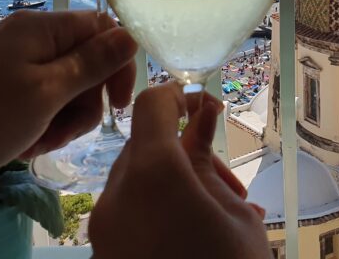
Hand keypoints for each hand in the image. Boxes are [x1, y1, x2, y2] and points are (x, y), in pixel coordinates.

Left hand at [0, 10, 136, 231]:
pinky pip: (36, 102)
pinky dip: (39, 125)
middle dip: (86, 101)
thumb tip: (131, 34)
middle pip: (85, 62)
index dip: (118, 64)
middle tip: (66, 133)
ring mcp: (9, 67)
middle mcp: (26, 39)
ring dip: (63, 119)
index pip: (103, 29)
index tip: (116, 106)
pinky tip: (23, 147)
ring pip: (63, 87)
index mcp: (40, 28)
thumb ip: (93, 63)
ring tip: (39, 144)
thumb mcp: (47, 92)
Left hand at [90, 84, 268, 258]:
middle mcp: (114, 197)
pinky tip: (191, 230)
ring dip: (173, 182)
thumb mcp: (234, 214)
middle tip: (227, 182)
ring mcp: (104, 231)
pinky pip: (129, 214)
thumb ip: (208, 159)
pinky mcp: (103, 253)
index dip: (180, 96)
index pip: (152, 104)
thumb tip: (203, 115)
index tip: (209, 109)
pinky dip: (158, 210)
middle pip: (145, 146)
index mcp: (151, 175)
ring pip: (136, 180)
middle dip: (185, 151)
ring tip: (215, 214)